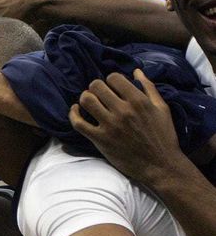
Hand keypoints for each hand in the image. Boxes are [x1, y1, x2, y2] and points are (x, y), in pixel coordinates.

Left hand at [70, 69, 180, 184]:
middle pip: (97, 87)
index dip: (110, 80)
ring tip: (89, 101)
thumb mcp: (162, 108)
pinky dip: (73, 114)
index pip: (113, 78)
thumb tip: (136, 72)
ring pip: (86, 101)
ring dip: (85, 98)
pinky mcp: (100, 139)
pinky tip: (76, 110)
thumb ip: (148, 88)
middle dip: (96, 87)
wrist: (159, 164)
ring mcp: (110, 125)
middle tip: (99, 93)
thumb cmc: (163, 136)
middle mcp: (123, 110)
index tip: (112, 87)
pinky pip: (78, 123)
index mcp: (138, 100)